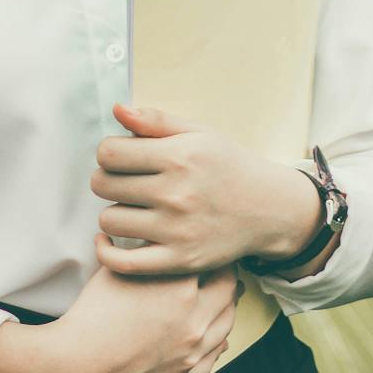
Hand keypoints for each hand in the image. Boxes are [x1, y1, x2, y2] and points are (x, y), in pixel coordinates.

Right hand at [38, 235, 243, 372]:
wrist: (79, 361)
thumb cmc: (95, 314)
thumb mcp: (120, 269)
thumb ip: (143, 250)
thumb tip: (150, 233)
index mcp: (182, 288)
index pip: (216, 261)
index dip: (215, 251)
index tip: (212, 247)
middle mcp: (195, 319)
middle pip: (230, 291)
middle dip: (228, 277)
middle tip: (223, 268)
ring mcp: (192, 350)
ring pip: (227, 324)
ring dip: (226, 308)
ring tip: (221, 298)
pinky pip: (213, 356)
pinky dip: (216, 342)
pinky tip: (213, 335)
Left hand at [89, 101, 307, 275]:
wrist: (269, 209)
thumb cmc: (229, 166)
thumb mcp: (199, 134)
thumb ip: (157, 121)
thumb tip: (117, 110)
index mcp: (180, 156)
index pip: (109, 153)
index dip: (109, 153)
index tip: (121, 158)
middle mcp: (177, 193)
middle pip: (103, 185)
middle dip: (107, 179)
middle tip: (126, 182)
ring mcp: (177, 230)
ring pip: (109, 221)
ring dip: (114, 213)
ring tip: (133, 208)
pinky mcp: (179, 260)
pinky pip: (122, 262)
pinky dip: (106, 252)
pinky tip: (108, 240)